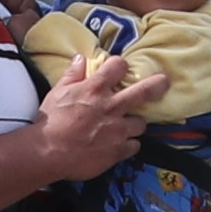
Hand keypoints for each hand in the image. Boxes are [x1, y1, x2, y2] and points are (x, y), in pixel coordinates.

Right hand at [32, 50, 157, 181]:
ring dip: (135, 124)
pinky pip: (134, 146)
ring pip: (141, 123)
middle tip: (163, 83)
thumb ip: (71, 75)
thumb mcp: (57, 93)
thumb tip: (81, 58)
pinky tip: (119, 146)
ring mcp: (117, 130)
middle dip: (157, 85)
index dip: (121, 65)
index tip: (121, 69)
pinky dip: (128, 145)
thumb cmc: (50, 122)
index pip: (118, 66)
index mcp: (95, 89)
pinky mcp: (118, 151)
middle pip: (144, 91)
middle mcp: (111, 107)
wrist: (47, 153)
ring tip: (126, 126)